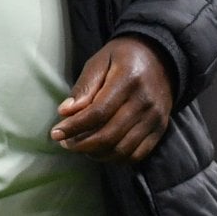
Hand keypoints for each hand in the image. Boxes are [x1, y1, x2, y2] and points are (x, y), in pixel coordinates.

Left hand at [49, 36, 173, 162]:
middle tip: (65, 143)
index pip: (98, 112)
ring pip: (122, 149)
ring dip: (96, 154)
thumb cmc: (123, 57)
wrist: (160, 57)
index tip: (56, 133)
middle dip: (82, 144)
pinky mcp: (160, 129)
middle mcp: (144, 102)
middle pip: (109, 135)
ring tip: (80, 146)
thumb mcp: (99, 61)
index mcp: (128, 79)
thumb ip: (84, 87)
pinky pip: (137, 154)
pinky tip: (101, 151)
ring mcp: (155, 118)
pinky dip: (116, 158)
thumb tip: (65, 112)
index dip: (74, 126)